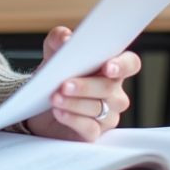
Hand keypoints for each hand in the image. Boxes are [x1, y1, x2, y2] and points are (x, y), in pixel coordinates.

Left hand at [25, 26, 140, 141]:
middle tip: (64, 84)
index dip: (122, 65)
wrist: (39, 104)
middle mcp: (114, 92)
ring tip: (54, 97)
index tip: (108, 67)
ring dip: (74, 102)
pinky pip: (90, 128)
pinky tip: (59, 112)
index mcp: (111, 68)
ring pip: (98, 108)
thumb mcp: (52, 54)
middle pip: (109, 88)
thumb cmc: (55, 76)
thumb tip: (66, 37)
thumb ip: (58, 39)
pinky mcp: (94, 133)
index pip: (130, 64)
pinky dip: (73, 119)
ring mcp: (107, 114)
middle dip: (85, 85)